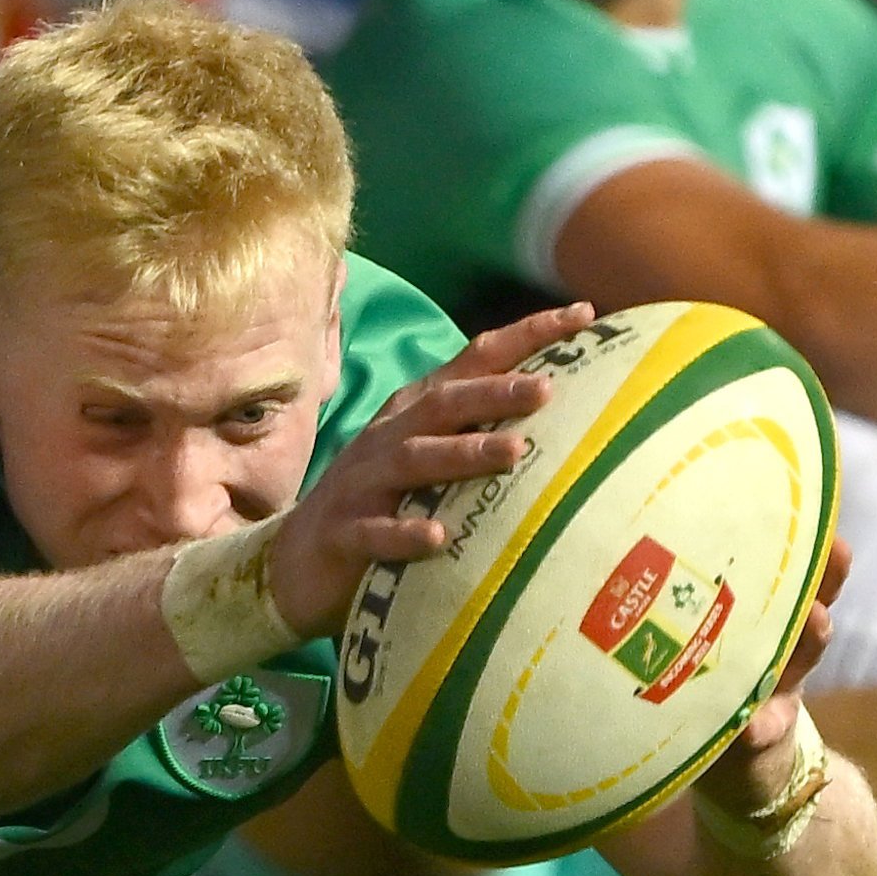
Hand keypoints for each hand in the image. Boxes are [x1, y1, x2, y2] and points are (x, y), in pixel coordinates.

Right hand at [262, 305, 578, 638]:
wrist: (293, 560)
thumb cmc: (381, 504)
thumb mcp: (425, 459)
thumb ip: (477, 431)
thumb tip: (565, 410)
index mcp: (416, 413)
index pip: (475, 362)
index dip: (526, 336)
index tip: (582, 316)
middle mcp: (390, 438)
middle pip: (445, 405)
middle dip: (495, 393)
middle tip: (548, 389)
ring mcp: (363, 484)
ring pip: (414, 460)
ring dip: (462, 454)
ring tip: (512, 453)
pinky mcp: (343, 533)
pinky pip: (374, 531)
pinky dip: (403, 532)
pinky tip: (436, 537)